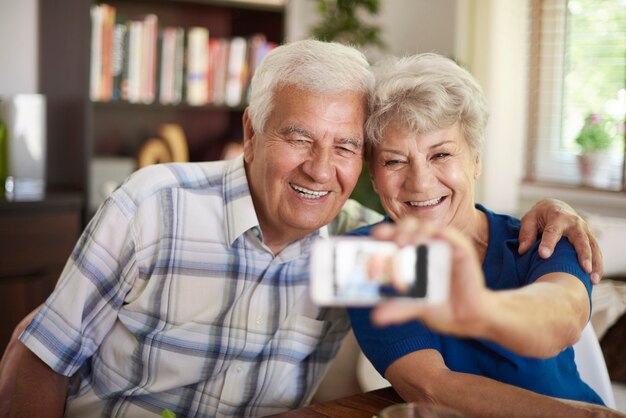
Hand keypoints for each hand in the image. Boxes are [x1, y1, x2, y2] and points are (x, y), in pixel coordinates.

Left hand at [369, 218, 490, 335]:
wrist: (468, 318)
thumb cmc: (440, 306)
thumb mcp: (415, 307)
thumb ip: (397, 309)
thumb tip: (376, 318)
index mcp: (411, 255)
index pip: (395, 236)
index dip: (385, 233)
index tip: (374, 237)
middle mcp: (426, 247)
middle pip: (409, 227)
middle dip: (397, 230)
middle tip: (391, 241)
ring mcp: (444, 246)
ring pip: (428, 227)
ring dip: (415, 232)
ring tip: (405, 243)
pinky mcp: (461, 250)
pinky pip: (451, 236)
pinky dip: (441, 234)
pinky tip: (434, 237)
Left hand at [518, 198, 602, 283]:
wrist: (556, 206)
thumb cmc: (540, 215)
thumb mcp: (529, 219)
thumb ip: (526, 233)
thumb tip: (523, 250)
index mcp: (557, 217)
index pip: (552, 231)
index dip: (548, 243)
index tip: (543, 255)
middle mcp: (574, 223)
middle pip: (581, 239)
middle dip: (584, 254)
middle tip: (584, 269)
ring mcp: (585, 230)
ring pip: (593, 247)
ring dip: (595, 264)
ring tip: (593, 280)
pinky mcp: (590, 238)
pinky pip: (597, 252)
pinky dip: (598, 265)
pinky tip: (595, 280)